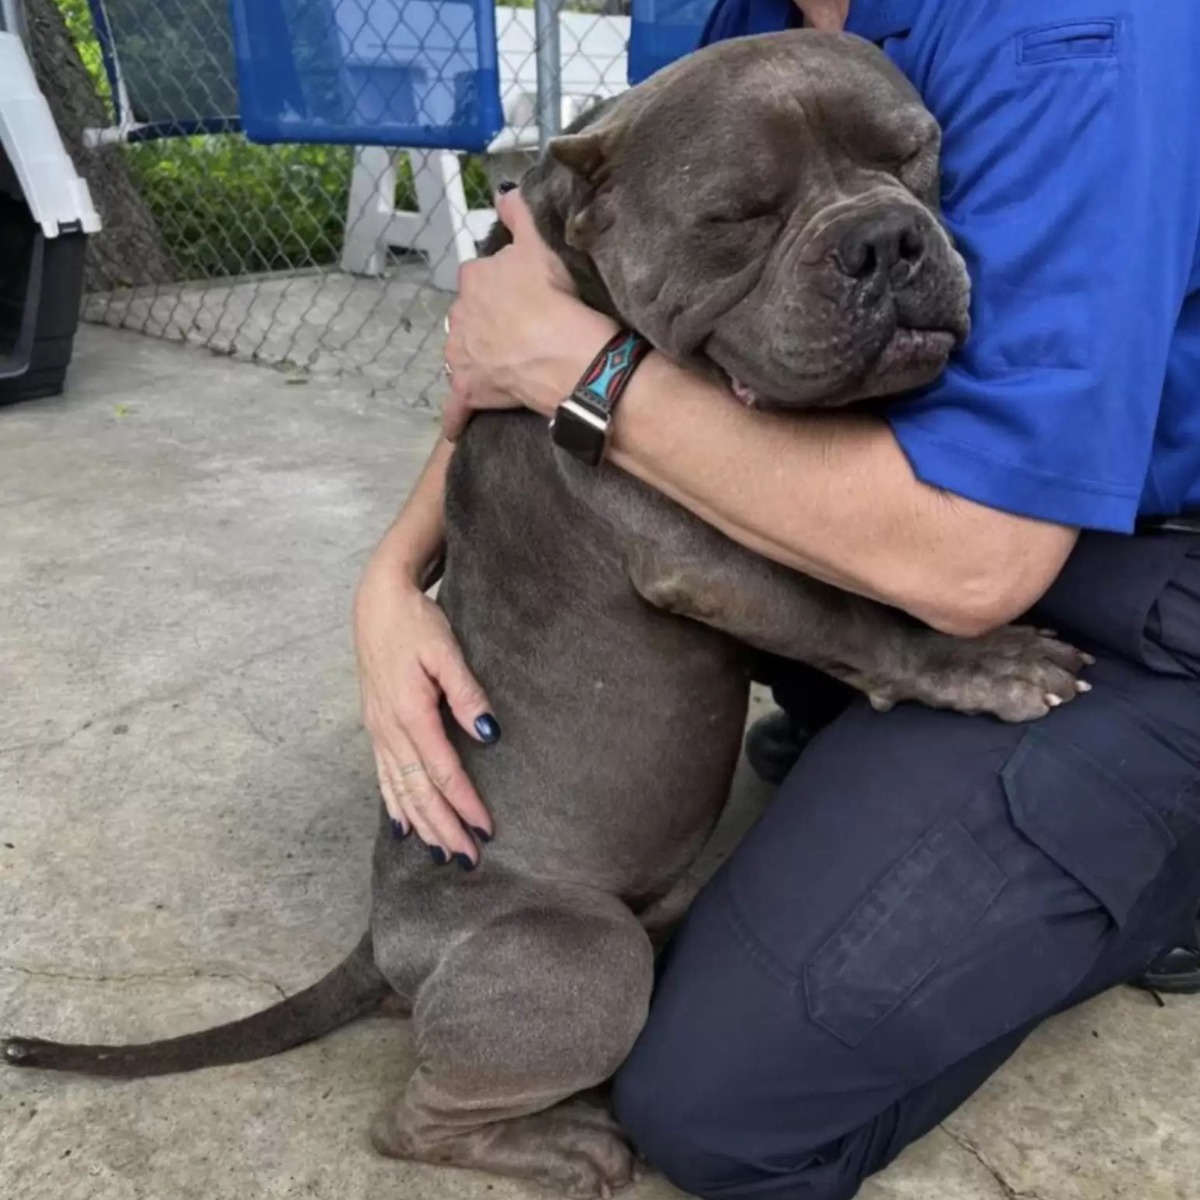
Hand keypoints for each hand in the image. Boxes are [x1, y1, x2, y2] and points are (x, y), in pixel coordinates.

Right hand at [353, 545, 497, 867]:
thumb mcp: (445, 649)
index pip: (442, 771)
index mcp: (410, 713)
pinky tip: (404, 827)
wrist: (376, 603)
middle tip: (469, 859)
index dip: (465, 803)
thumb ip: (467, 692)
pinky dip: (395, 806)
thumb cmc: (415, 622)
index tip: (486, 829)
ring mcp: (377, 731)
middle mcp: (389, 729)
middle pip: (418, 791)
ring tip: (443, 853)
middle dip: (444, 827)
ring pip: (399, 790)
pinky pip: (383, 777)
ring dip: (422, 824)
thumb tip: (489, 733)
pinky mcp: (374, 727)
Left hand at [442, 187, 617, 439]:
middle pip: (470, 317)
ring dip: (474, 359)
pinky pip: (456, 407)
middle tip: (520, 330)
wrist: (564, 355)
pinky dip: (456, 417)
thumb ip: (519, 215)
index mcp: (473, 279)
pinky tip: (456, 427)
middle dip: (487, 322)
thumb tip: (505, 194)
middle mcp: (458, 315)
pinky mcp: (469, 392)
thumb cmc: (555, 299)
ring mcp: (460, 356)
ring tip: (501, 365)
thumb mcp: (540, 245)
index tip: (524, 295)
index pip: (481, 278)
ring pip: (461, 355)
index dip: (503, 286)